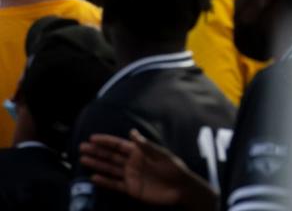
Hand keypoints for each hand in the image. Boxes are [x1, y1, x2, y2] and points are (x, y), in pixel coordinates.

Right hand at [78, 129, 212, 206]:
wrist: (179, 188)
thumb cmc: (173, 168)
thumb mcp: (160, 154)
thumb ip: (145, 145)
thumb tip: (131, 132)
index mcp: (140, 152)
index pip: (119, 145)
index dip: (106, 141)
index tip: (92, 138)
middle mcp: (133, 163)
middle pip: (111, 156)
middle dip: (97, 151)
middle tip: (82, 147)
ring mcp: (131, 176)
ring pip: (110, 169)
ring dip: (97, 164)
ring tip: (83, 159)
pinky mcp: (131, 188)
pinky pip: (115, 184)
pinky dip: (104, 181)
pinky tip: (94, 178)